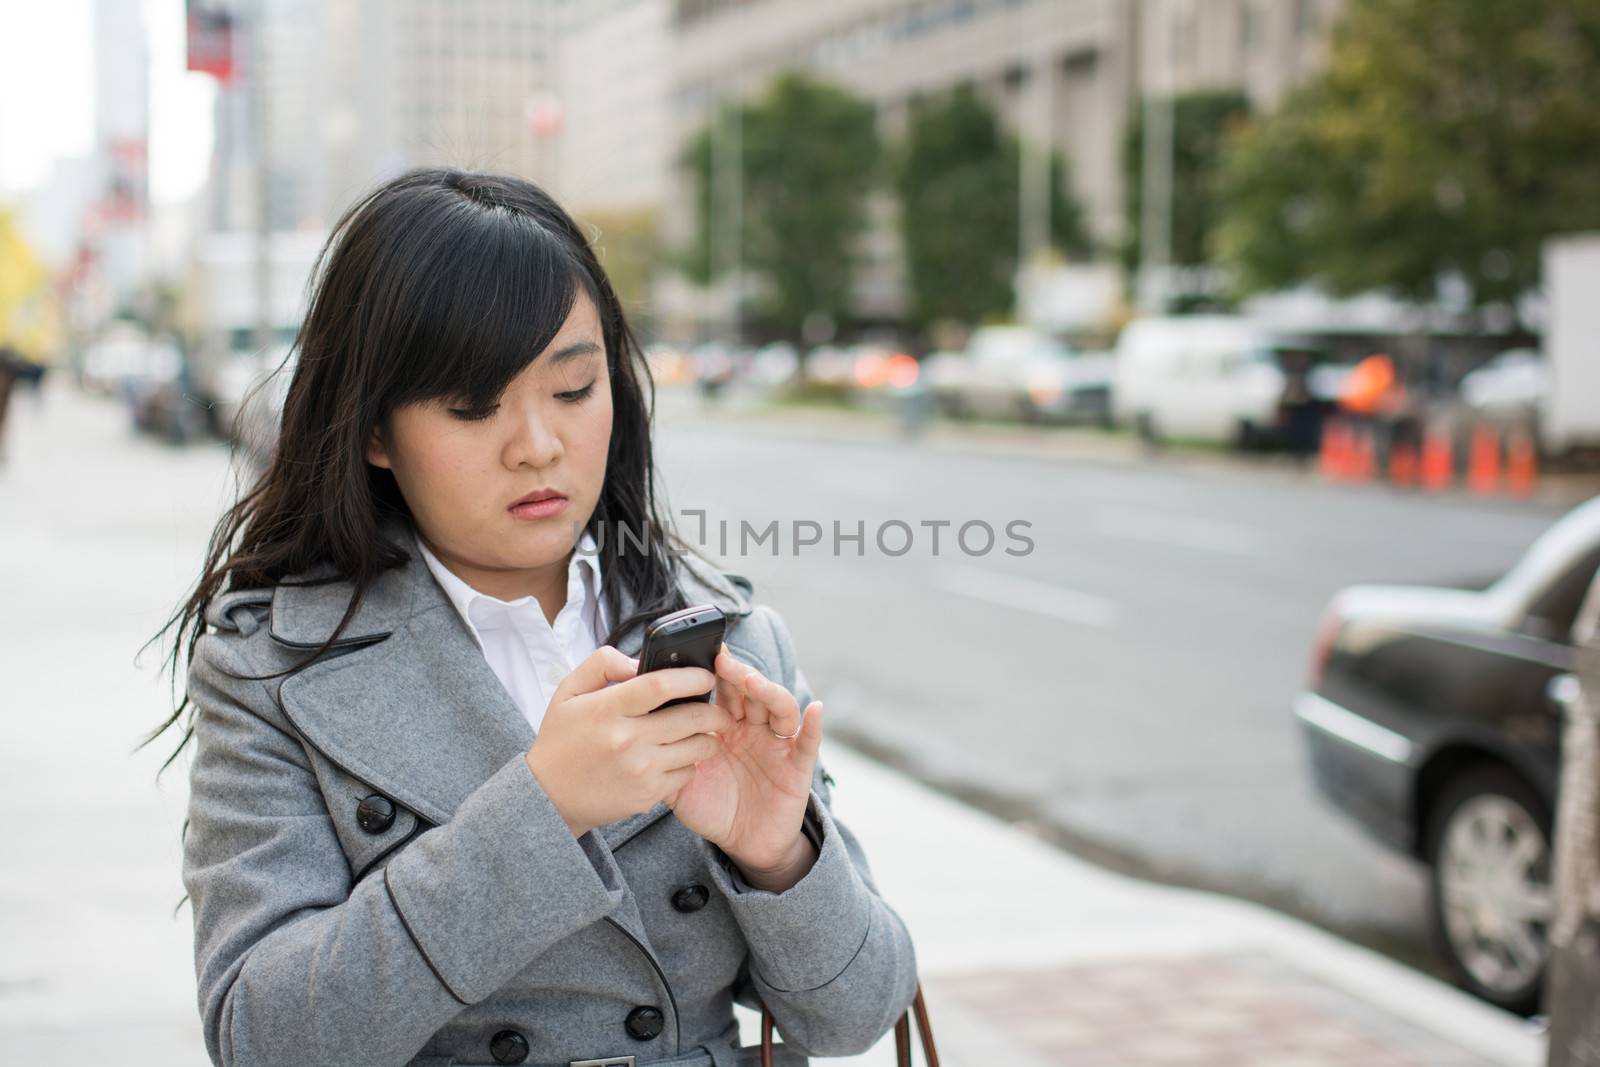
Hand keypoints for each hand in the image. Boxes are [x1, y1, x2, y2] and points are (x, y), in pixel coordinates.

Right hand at [524, 646, 737, 837]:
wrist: (548, 796)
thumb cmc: (562, 739)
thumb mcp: (569, 691)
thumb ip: (603, 664)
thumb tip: (639, 661)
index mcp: (607, 709)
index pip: (660, 685)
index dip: (691, 677)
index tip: (706, 676)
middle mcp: (626, 740)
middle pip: (689, 717)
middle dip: (714, 710)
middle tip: (720, 707)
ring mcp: (639, 770)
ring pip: (697, 748)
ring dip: (709, 737)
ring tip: (706, 731)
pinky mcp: (647, 794)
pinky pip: (687, 773)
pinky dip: (691, 763)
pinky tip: (682, 756)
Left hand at [667, 643, 824, 875]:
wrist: (744, 844)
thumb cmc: (713, 808)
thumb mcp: (680, 783)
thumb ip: (664, 758)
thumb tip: (635, 735)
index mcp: (725, 726)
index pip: (722, 691)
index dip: (713, 673)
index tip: (698, 654)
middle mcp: (753, 728)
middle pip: (750, 691)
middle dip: (737, 674)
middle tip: (721, 662)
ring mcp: (777, 743)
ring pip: (778, 707)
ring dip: (767, 691)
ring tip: (753, 682)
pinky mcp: (797, 765)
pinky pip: (808, 742)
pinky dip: (814, 725)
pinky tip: (815, 709)